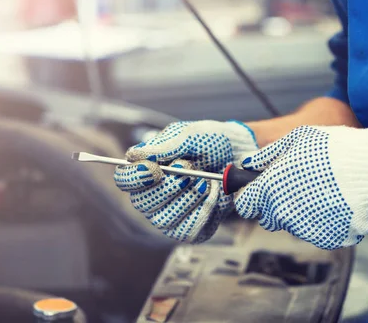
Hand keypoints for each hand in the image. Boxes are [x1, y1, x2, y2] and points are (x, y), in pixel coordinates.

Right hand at [114, 120, 257, 242]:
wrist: (243, 156)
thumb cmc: (213, 143)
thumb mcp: (190, 136)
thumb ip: (163, 146)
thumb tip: (133, 155)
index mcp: (146, 171)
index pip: (124, 180)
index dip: (136, 177)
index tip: (156, 168)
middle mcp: (152, 197)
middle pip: (143, 203)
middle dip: (170, 187)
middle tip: (190, 171)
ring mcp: (170, 216)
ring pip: (165, 219)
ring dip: (189, 198)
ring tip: (208, 181)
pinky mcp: (191, 229)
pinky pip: (189, 230)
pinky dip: (205, 211)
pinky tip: (214, 195)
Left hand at [234, 124, 367, 248]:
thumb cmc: (336, 149)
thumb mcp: (296, 139)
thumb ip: (267, 155)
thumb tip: (249, 163)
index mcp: (270, 190)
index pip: (245, 205)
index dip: (252, 196)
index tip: (260, 190)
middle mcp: (284, 214)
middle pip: (269, 217)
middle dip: (277, 204)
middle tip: (299, 186)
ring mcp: (306, 230)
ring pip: (295, 225)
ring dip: (302, 212)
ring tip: (324, 190)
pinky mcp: (328, 239)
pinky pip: (319, 231)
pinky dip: (325, 221)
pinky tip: (337, 202)